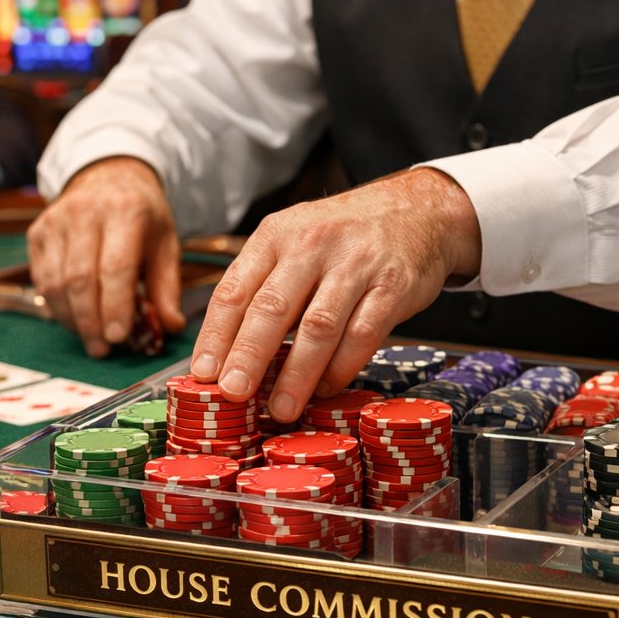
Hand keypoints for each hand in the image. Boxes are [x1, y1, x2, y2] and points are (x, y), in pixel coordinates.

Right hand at [28, 157, 186, 356]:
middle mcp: (85, 211)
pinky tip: (76, 320)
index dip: (114, 306)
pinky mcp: (37, 232)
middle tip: (103, 349)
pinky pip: (42, 280)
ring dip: (72, 319)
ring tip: (91, 340)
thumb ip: (167, 287)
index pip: (115, 267)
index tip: (118, 338)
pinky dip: (58, 307)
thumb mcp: (165, 244)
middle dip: (91, 321)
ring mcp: (55, 220)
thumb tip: (171, 326)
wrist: (109, 177)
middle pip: (80, 279)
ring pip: (55, 283)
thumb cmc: (141, 217)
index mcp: (125, 210)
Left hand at [189, 167, 481, 421]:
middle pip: (273, 307)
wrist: (416, 210)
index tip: (202, 373)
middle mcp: (312, 245)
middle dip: (248, 355)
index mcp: (276, 235)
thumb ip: (263, 289)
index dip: (216, 335)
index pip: (235, 289)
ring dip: (296, 374)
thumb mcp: (293, 243)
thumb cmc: (342, 237)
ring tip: (280, 408)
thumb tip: (226, 355)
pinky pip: (363, 334)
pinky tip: (325, 389)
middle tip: (233, 393)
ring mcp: (356, 264)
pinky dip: (341, 367)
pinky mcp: (393, 286)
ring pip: (318, 326)